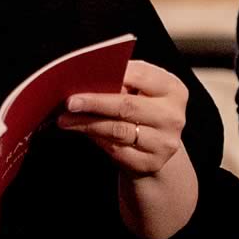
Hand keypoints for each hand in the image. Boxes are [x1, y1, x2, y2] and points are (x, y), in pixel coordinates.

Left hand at [58, 60, 187, 177]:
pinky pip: (117, 150)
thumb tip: (85, 79)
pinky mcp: (152, 163)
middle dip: (94, 103)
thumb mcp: (140, 91)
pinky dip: (96, 139)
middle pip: (127, 106)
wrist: (156, 147)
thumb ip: (121, 82)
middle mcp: (172, 116)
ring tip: (65, 119)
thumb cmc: (142, 110)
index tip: (84, 76)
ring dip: (86, 124)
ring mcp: (165, 142)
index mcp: (173, 89)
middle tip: (69, 102)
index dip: (111, 74)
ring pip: (118, 130)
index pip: (140, 75)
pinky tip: (81, 132)